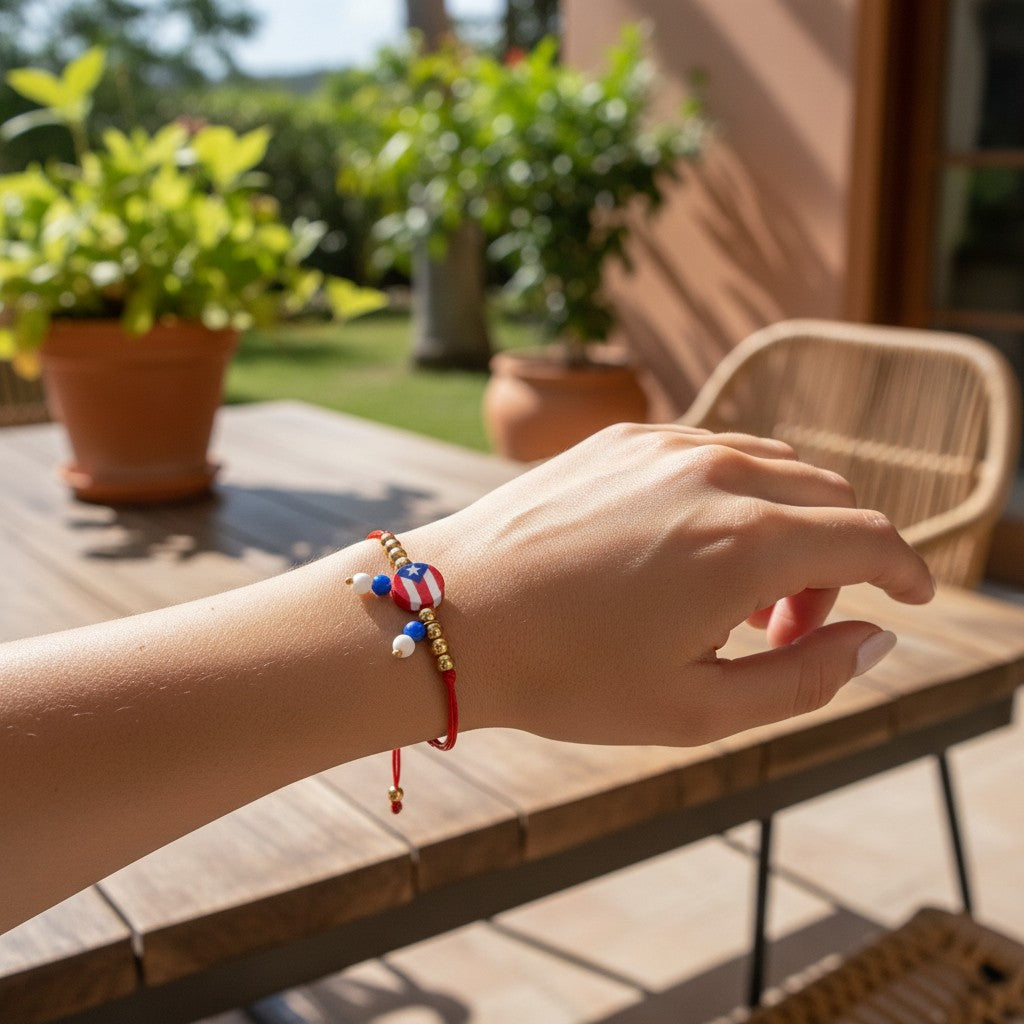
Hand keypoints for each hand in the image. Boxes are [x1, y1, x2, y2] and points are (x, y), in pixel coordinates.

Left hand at [408, 424, 933, 746]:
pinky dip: (735, 495)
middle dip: (840, 563)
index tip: (915, 597)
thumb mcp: (697, 709)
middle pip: (829, 497)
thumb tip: (875, 641)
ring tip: (735, 598)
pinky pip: (712, 451)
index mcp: (747, 541)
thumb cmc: (565, 674)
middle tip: (790, 630)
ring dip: (787, 526)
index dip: (907, 570)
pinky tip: (689, 552)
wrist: (449, 614)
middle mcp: (716, 473)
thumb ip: (805, 679)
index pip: (870, 537)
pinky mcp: (621, 437)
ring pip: (773, 467)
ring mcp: (664, 444)